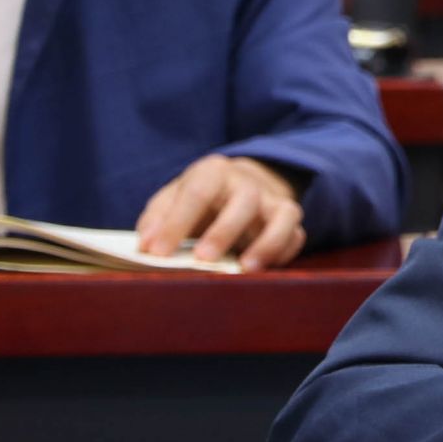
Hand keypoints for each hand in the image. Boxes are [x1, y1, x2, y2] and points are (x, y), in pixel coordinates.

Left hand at [136, 155, 304, 270]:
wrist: (240, 184)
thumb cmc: (199, 198)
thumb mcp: (173, 198)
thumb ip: (157, 219)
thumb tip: (147, 245)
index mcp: (213, 172)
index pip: (197, 193)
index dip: (176, 223)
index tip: (156, 253)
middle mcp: (248, 183)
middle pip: (244, 201)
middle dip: (223, 232)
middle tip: (202, 260)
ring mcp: (274, 200)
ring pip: (282, 216)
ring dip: (267, 243)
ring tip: (245, 268)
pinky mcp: (290, 220)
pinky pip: (296, 236)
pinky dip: (283, 253)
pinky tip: (261, 269)